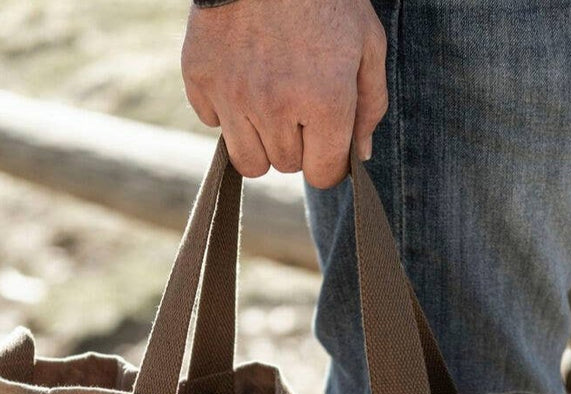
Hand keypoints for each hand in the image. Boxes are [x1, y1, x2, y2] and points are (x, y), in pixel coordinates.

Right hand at [181, 0, 387, 188]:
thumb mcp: (366, 42)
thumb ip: (370, 105)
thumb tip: (361, 156)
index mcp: (324, 102)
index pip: (323, 174)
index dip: (329, 162)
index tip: (327, 143)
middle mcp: (276, 107)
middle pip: (286, 166)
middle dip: (297, 144)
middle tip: (299, 103)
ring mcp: (233, 95)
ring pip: (249, 161)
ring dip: (261, 141)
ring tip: (270, 103)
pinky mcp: (200, 78)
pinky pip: (213, 123)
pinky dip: (226, 110)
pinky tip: (241, 76)